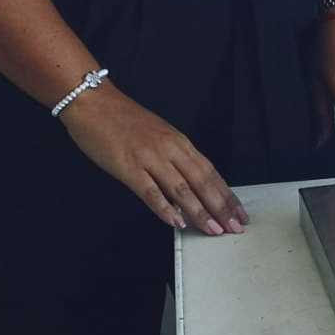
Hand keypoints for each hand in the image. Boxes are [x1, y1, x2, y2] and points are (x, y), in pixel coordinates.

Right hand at [59, 83, 247, 235]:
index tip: (239, 212)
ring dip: (199, 211)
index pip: (210, 172)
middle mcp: (170, 149)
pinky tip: (175, 222)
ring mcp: (150, 158)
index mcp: (180, 142)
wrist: (96, 104)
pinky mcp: (129, 167)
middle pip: (202, 181)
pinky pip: (150, 191)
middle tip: (235, 227)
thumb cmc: (125, 121)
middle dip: (221, 206)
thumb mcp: (159, 136)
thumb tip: (189, 186)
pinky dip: (164, 208)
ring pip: (181, 189)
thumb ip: (174, 158)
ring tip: (214, 229)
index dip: (226, 193)